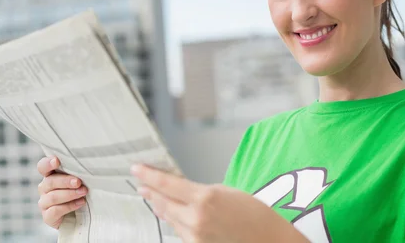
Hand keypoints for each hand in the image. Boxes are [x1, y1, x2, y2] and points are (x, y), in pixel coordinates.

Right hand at [37, 156, 87, 228]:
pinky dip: (69, 206)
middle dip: (65, 181)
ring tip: (84, 192)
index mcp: (50, 175)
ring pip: (53, 197)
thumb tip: (89, 165)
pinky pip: (55, 211)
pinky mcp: (48, 216)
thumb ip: (78, 172)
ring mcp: (44, 202)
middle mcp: (44, 188)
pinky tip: (81, 202)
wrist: (80, 214)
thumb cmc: (80, 190)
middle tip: (78, 182)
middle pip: (50, 182)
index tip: (56, 161)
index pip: (43, 166)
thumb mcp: (80, 179)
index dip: (48, 163)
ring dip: (70, 194)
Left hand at [131, 164, 309, 242]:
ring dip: (160, 207)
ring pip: (169, 218)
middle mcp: (196, 219)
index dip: (149, 175)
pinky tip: (171, 215)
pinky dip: (174, 221)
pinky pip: (179, 232)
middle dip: (150, 192)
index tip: (136, 169)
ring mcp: (195, 237)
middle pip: (163, 202)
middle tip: (140, 183)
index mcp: (204, 198)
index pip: (167, 184)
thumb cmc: (253, 214)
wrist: (268, 241)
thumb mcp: (225, 191)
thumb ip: (198, 191)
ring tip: (152, 197)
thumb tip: (178, 191)